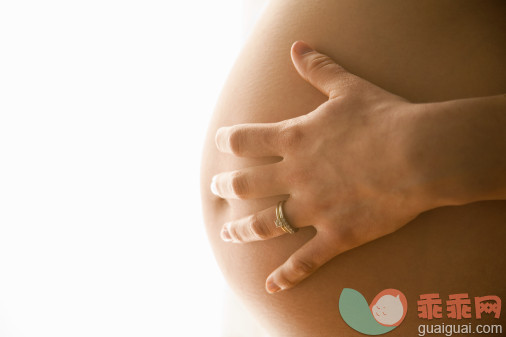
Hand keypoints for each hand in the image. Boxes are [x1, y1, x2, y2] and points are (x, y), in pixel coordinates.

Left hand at [211, 41, 430, 292]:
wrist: (419, 153)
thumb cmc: (384, 118)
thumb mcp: (348, 88)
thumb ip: (319, 69)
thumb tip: (298, 46)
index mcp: (294, 140)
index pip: (244, 140)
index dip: (227, 141)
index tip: (219, 143)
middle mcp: (295, 176)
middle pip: (244, 185)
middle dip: (224, 186)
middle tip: (214, 187)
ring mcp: (313, 208)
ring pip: (264, 224)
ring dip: (241, 229)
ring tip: (227, 232)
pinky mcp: (336, 234)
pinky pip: (305, 261)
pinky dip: (287, 276)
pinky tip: (271, 286)